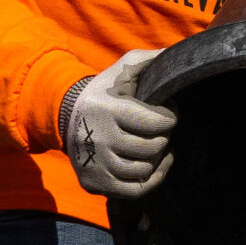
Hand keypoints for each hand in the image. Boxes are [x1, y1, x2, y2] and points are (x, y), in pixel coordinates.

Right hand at [59, 49, 174, 199]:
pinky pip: (134, 191)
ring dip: (157, 158)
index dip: (170, 118)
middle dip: (164, 137)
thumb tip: (179, 54)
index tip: (168, 113)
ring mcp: (94, 164)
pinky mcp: (93, 183)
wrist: (65, 116)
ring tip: (158, 144)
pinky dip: (152, 179)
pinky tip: (157, 164)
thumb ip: (150, 60)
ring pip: (144, 170)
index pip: (156, 122)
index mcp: (108, 108)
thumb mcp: (122, 68)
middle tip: (161, 129)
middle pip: (152, 148)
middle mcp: (98, 138)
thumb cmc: (104, 91)